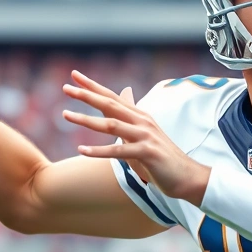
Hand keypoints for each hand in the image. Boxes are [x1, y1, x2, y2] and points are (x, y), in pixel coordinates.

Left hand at [62, 71, 210, 204]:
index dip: (93, 86)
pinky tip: (81, 149)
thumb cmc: (162, 157)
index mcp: (139, 116)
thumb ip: (132, 113)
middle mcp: (142, 121)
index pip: (112, 97)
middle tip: (65, 88)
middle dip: (87, 95)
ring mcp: (145, 136)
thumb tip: (125, 91)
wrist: (187, 177)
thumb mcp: (144, 131)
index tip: (74, 75)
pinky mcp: (147, 153)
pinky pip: (119, 151)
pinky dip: (99, 151)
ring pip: (111, 125)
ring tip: (65, 114)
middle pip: (110, 104)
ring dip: (86, 119)